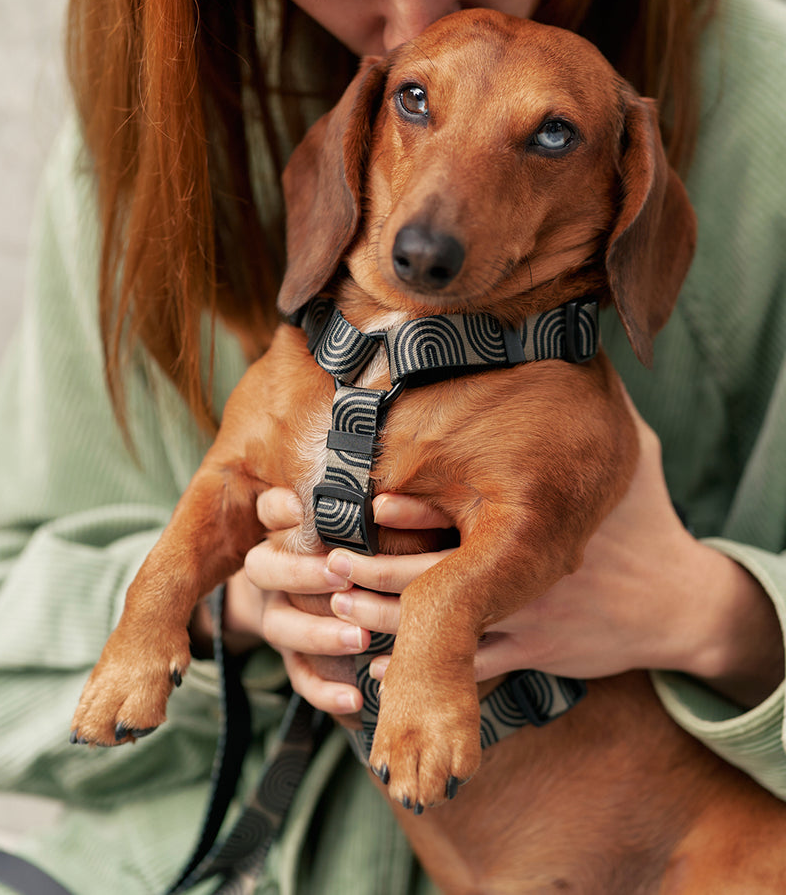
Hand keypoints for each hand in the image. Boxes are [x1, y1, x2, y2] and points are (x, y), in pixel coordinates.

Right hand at [242, 489, 452, 714]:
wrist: (337, 591)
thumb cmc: (369, 541)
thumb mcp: (368, 522)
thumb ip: (369, 512)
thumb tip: (390, 499)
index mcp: (287, 528)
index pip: (269, 510)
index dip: (280, 509)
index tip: (302, 509)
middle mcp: (274, 569)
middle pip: (264, 568)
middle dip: (302, 573)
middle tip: (342, 575)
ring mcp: (279, 614)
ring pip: (280, 626)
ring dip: (319, 633)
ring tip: (361, 638)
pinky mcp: (294, 655)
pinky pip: (301, 676)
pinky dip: (325, 691)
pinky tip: (355, 701)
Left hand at [337, 396, 783, 709]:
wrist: (683, 603)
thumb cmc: (650, 522)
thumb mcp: (633, 451)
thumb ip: (601, 403)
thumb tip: (577, 341)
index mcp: (543, 520)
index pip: (464, 515)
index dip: (411, 509)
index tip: (366, 502)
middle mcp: (530, 572)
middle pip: (436, 577)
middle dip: (376, 570)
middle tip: (326, 561)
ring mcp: (530, 618)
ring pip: (443, 629)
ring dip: (384, 619)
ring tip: (336, 604)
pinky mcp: (535, 653)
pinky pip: (465, 668)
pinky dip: (421, 668)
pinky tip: (376, 665)